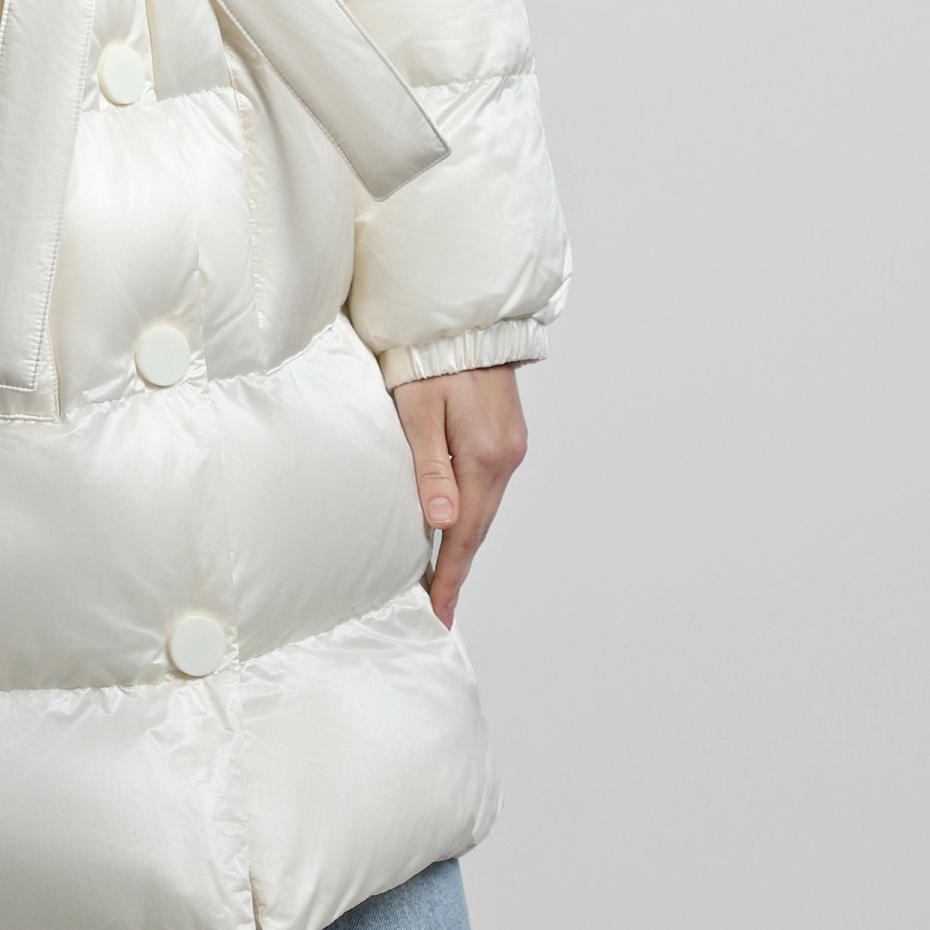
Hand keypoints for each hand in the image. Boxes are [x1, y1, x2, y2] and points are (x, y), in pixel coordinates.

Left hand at [391, 365, 528, 628]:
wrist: (465, 319)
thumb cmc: (432, 357)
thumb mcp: (419, 408)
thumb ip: (430, 465)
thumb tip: (443, 520)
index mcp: (483, 455)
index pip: (465, 531)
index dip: (450, 574)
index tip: (439, 609)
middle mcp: (505, 456)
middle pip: (479, 526)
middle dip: (458, 567)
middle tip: (439, 605)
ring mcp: (510, 446)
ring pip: (486, 507)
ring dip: (465, 542)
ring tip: (443, 575)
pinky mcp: (506, 435)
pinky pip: (489, 486)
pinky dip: (474, 512)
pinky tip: (457, 524)